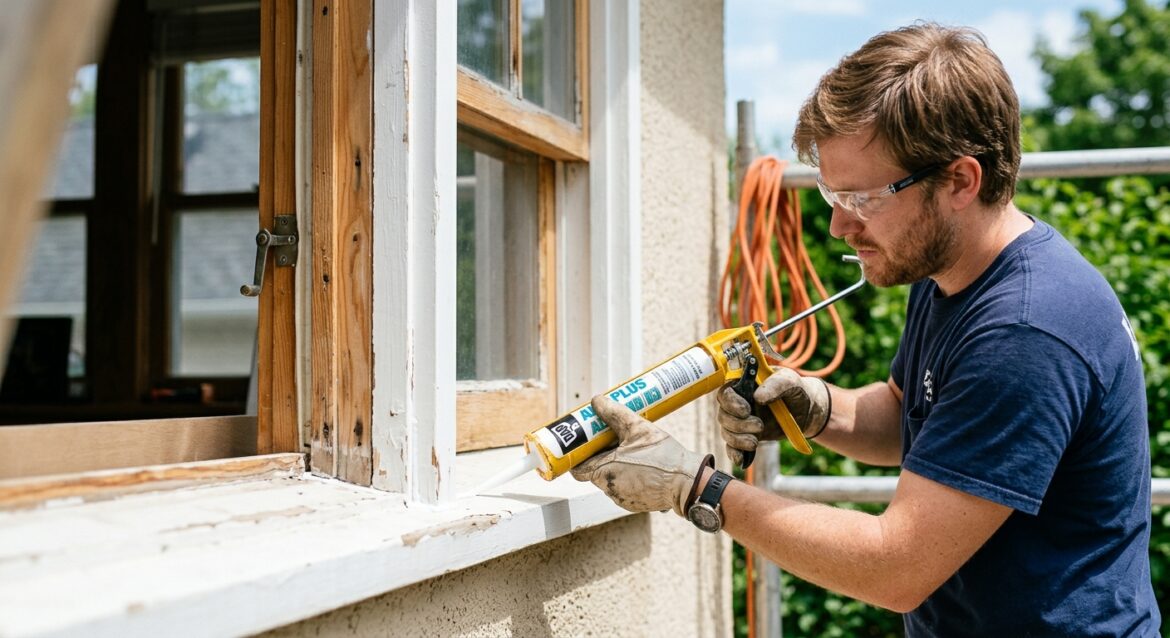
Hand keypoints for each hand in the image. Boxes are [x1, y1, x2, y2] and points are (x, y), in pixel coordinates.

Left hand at [570, 395, 707, 516]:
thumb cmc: (663, 456)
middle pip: (596, 471)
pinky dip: (630, 478)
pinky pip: (625, 489)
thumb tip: (597, 401)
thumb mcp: (637, 427)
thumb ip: (614, 413)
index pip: (578, 467)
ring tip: (633, 452)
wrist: (688, 482)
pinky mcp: (635, 505)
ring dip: (617, 467)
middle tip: (614, 440)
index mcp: (604, 471)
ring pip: (611, 480)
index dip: (580, 454)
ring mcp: (622, 499)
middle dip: (603, 456)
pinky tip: (644, 466)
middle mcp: (609, 489)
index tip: (585, 444)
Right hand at [717, 367, 830, 464]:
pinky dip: (735, 453)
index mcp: (743, 384)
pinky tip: (742, 459)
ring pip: (727, 432)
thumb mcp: (790, 381)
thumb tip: (757, 396)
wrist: (806, 411)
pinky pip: (732, 446)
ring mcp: (740, 420)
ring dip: (738, 440)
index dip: (731, 403)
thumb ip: (775, 385)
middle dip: (738, 425)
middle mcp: (737, 402)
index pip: (725, 393)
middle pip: (724, 415)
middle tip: (759, 426)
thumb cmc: (796, 390)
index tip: (746, 411)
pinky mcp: (745, 436)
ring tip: (755, 442)